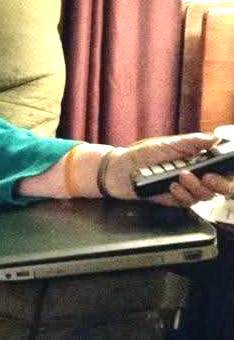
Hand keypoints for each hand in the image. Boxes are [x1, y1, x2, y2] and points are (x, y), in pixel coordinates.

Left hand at [102, 133, 231, 206]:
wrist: (119, 170)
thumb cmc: (142, 154)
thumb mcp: (167, 144)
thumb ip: (192, 142)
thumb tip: (216, 138)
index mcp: (197, 160)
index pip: (222, 168)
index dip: (229, 172)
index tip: (227, 169)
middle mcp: (195, 175)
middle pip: (221, 186)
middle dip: (220, 183)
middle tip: (208, 177)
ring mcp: (186, 189)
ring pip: (205, 195)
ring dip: (196, 187)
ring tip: (180, 176)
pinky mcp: (175, 200)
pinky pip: (188, 203)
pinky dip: (182, 195)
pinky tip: (172, 187)